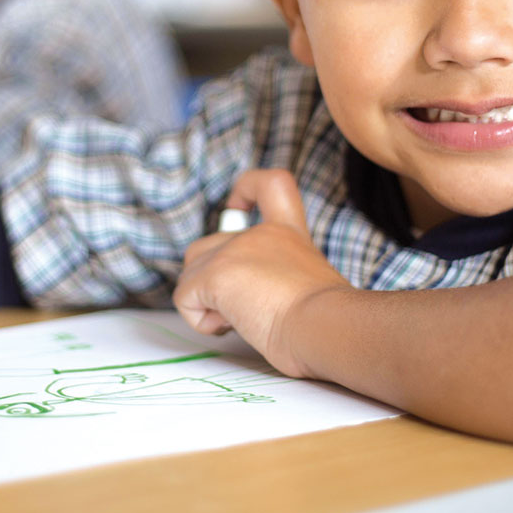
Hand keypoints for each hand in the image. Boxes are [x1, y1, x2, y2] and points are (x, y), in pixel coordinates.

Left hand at [172, 169, 351, 378]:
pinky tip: (231, 327)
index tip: (237, 209)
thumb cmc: (327, 323)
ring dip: (206, 301)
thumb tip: (255, 302)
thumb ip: (282, 279)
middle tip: (243, 308)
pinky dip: (202, 320)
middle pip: (206, 245)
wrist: (326, 328)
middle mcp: (260, 235)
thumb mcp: (310, 286)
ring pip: (190, 273)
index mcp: (288, 234)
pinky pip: (184, 299)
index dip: (246, 189)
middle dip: (210, 280)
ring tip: (240, 320)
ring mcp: (233, 251)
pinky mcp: (215, 274)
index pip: (270, 184)